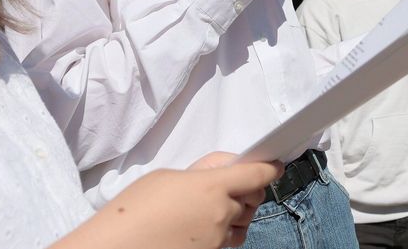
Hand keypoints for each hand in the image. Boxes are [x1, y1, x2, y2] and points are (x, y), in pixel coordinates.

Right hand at [91, 160, 281, 248]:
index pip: (255, 174)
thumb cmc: (132, 212)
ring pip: (240, 223)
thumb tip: (222, 171)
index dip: (269, 169)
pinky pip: (225, 242)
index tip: (275, 166)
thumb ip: (202, 172)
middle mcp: (221, 214)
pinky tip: (195, 230)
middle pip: (252, 199)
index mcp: (212, 187)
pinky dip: (219, 234)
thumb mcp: (167, 177)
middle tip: (230, 188)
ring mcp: (216, 240)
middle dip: (247, 192)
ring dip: (234, 215)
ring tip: (207, 211)